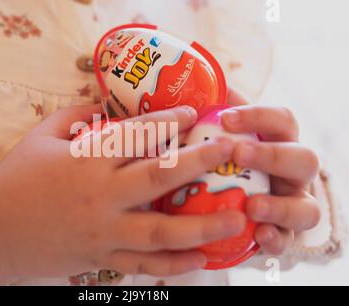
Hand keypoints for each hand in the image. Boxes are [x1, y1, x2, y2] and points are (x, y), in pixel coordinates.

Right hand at [0, 104, 245, 283]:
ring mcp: (104, 232)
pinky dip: (173, 265)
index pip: (137, 136)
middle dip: (199, 162)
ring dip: (202, 226)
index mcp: (86, 162)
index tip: (194, 112)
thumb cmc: (18, 178)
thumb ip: (76, 116)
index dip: (169, 121)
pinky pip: (143, 266)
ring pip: (161, 232)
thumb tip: (105, 105)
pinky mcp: (101, 258)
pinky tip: (201, 258)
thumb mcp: (42, 136)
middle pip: (160, 179)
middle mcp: (101, 197)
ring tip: (236, 219)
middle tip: (230, 151)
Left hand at [221, 90, 320, 254]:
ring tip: (252, 205)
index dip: (259, 117)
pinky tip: (258, 235)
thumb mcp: (217, 138)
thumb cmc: (222, 165)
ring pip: (307, 207)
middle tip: (238, 154)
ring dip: (280, 205)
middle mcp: (292, 174)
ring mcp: (292, 206)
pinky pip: (289, 242)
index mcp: (279, 144)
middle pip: (304, 159)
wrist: (222, 208)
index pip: (283, 121)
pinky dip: (276, 239)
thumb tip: (208, 90)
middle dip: (273, 155)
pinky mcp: (282, 237)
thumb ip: (215, 115)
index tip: (226, 119)